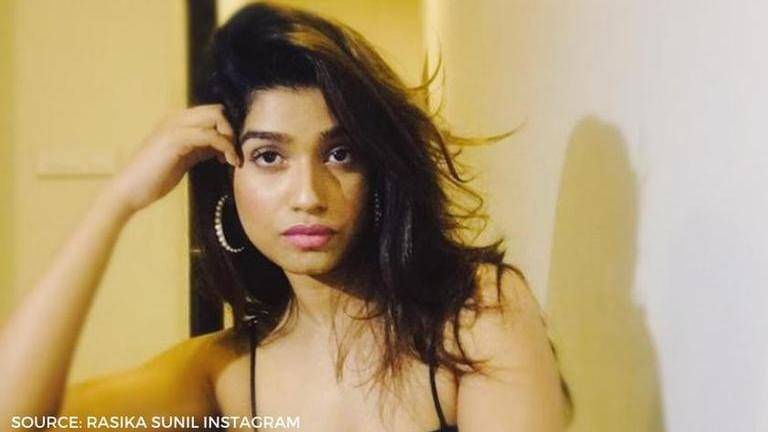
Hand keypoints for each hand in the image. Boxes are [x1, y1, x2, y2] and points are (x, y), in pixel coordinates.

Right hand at [107, 104, 239, 213]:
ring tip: (234, 159)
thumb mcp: (183, 159)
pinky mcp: (175, 139)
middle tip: (235, 153)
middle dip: (232, 130)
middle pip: (217, 110)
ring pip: (216, 117)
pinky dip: (224, 146)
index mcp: (176, 122)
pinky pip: (210, 135)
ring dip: (231, 138)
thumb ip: (200, 149)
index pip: (212, 112)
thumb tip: (220, 147)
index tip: (232, 150)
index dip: (227, 129)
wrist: (130, 191)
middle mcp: (175, 119)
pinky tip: (227, 161)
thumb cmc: (155, 178)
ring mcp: (174, 126)